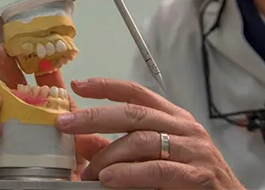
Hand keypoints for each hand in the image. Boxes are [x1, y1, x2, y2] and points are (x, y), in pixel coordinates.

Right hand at [0, 45, 110, 178]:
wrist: (72, 183)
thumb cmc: (78, 159)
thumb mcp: (86, 132)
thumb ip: (81, 117)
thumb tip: (75, 98)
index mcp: (41, 105)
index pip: (23, 78)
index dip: (11, 62)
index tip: (3, 50)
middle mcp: (21, 119)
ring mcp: (9, 140)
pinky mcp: (3, 162)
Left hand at [54, 78, 244, 189]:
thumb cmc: (189, 178)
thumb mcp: (153, 157)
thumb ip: (119, 150)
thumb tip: (82, 142)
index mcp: (173, 118)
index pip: (136, 93)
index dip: (106, 86)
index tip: (78, 86)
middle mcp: (184, 127)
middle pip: (134, 113)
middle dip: (95, 117)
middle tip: (65, 123)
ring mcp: (194, 150)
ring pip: (143, 141)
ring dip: (109, 156)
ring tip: (88, 172)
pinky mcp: (199, 176)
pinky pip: (159, 169)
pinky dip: (131, 174)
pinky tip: (110, 179)